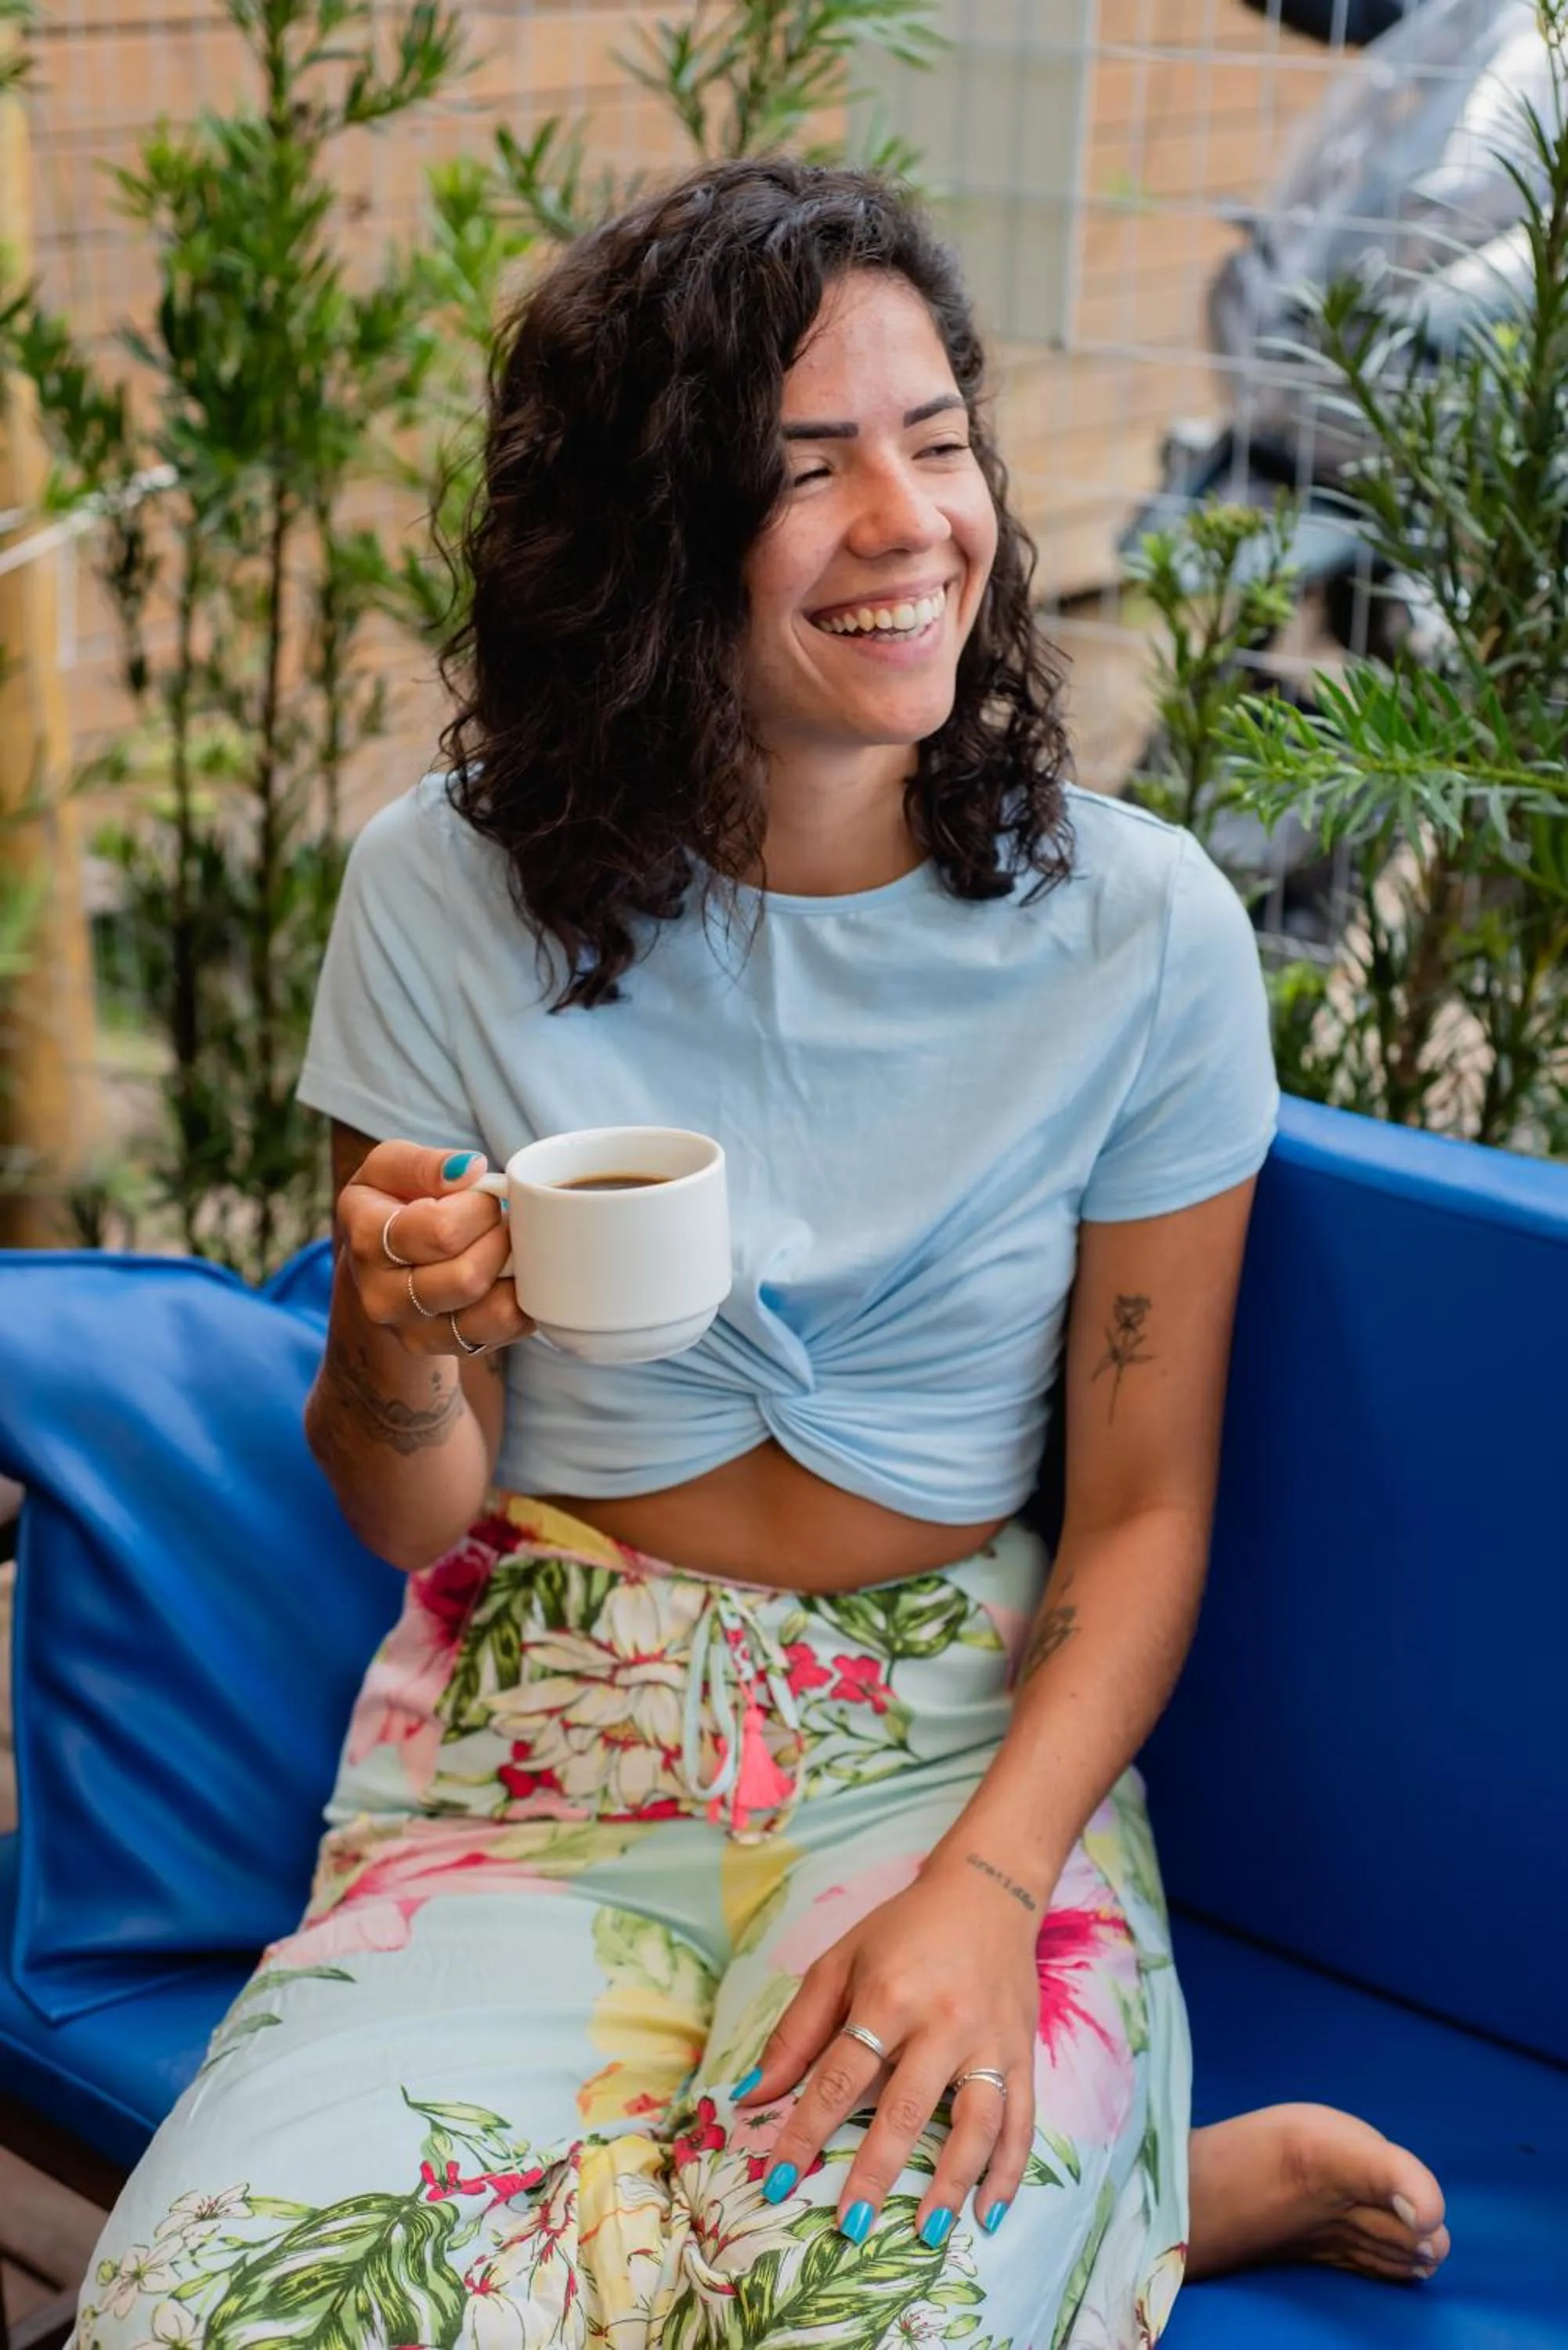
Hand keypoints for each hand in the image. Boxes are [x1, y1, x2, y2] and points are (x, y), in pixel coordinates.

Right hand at [337, 1141, 533, 1357]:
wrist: (377, 1271)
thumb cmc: (391, 1206)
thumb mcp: (389, 1169)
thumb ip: (423, 1163)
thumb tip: (469, 1170)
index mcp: (368, 1239)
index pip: (440, 1231)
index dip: (478, 1208)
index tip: (480, 1196)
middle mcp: (383, 1295)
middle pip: (467, 1278)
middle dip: (499, 1239)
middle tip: (498, 1221)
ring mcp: (415, 1331)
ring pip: (491, 1313)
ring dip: (515, 1273)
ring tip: (507, 1247)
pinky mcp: (448, 1348)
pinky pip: (506, 1331)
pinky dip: (523, 1301)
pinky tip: (513, 1276)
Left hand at [736, 1854, 1038, 2248]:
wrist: (986, 1892)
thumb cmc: (902, 1930)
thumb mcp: (840, 1962)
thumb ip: (797, 2031)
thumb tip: (752, 2095)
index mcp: (888, 1995)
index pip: (839, 2076)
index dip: (805, 2131)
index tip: (778, 2181)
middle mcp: (943, 2022)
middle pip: (906, 2109)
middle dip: (876, 2171)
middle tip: (850, 2224)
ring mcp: (990, 2041)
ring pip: (974, 2123)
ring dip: (950, 2183)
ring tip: (925, 2233)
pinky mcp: (1023, 2053)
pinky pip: (1021, 2121)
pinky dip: (1009, 2170)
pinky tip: (989, 2210)